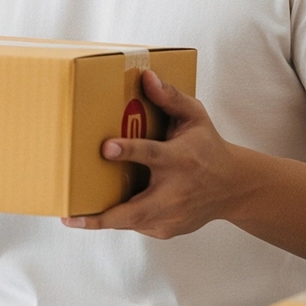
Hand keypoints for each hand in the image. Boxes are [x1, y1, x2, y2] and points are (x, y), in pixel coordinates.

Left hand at [62, 69, 243, 238]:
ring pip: (132, 222)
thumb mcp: (195, 117)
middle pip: (137, 209)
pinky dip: (120, 218)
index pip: (151, 154)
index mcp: (180, 159)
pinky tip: (102, 210)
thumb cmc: (208, 146)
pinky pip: (137, 224)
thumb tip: (146, 76)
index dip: (128, 151)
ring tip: (72, 216)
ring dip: (102, 220)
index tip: (106, 147)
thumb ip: (170, 97)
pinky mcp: (167, 229)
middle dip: (103, 215)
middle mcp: (175, 192)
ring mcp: (172, 216)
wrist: (234, 187)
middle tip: (71, 216)